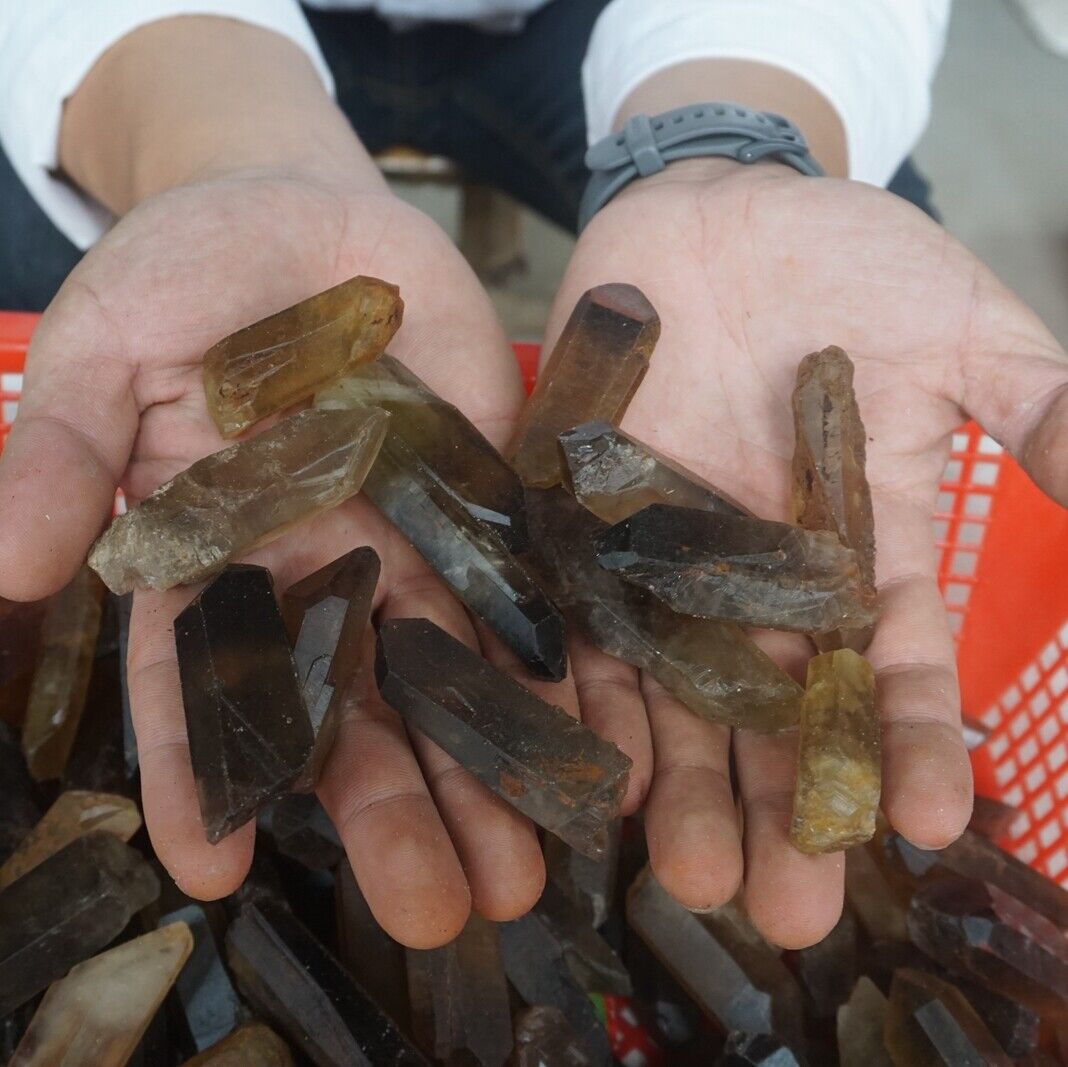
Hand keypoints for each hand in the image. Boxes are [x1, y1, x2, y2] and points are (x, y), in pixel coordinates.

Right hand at [0, 168, 564, 946]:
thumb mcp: (104, 346)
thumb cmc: (186, 269)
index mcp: (208, 552)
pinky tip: (594, 747)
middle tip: (431, 910)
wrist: (306, 216)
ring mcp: (408, 543)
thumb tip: (2, 565)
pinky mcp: (487, 508)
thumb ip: (60, 451)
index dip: (198, 770)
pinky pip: (527, 595)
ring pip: (447, 674)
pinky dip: (559, 670)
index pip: (194, 679)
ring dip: (484, 773)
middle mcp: (313, 570)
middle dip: (385, 805)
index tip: (213, 869)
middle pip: (346, 704)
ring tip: (521, 877)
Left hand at [547, 158, 1067, 945]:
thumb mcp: (968, 332)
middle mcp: (765, 582)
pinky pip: (583, 628)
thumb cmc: (851, 262)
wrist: (721, 211)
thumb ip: (1047, 417)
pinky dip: (593, 700)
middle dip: (788, 809)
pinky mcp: (584, 532)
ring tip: (695, 876)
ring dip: (688, 787)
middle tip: (788, 907)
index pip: (894, 672)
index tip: (933, 824)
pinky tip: (602, 776)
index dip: (915, 747)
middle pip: (778, 716)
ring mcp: (669, 564)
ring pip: (679, 697)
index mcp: (862, 552)